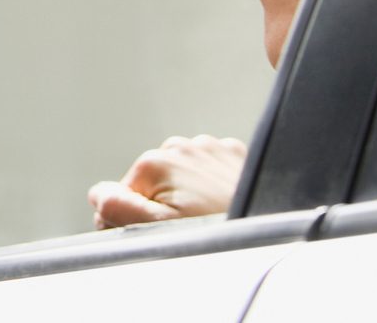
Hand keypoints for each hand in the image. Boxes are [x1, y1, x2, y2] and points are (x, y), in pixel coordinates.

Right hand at [88, 134, 245, 228]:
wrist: (278, 224)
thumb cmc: (220, 230)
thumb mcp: (160, 228)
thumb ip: (119, 208)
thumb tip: (98, 195)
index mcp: (154, 161)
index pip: (122, 193)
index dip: (134, 217)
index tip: (159, 231)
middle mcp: (179, 145)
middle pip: (151, 182)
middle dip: (161, 203)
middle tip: (188, 225)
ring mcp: (209, 146)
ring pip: (181, 173)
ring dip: (187, 192)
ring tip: (209, 215)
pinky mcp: (233, 152)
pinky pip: (209, 168)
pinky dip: (211, 183)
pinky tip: (223, 202)